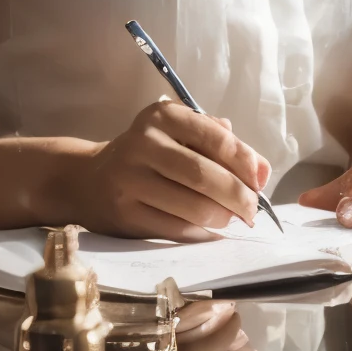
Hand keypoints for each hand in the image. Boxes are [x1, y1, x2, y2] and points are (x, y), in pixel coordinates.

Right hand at [64, 99, 270, 239]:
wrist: (90, 179)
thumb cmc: (149, 154)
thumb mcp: (179, 133)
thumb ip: (221, 143)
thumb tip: (261, 171)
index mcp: (163, 116)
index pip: (215, 138)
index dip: (245, 161)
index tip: (261, 179)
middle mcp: (143, 143)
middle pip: (204, 175)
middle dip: (238, 196)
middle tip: (253, 210)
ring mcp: (131, 180)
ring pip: (192, 206)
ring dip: (222, 217)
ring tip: (232, 219)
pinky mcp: (126, 214)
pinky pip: (175, 229)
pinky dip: (200, 234)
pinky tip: (211, 232)